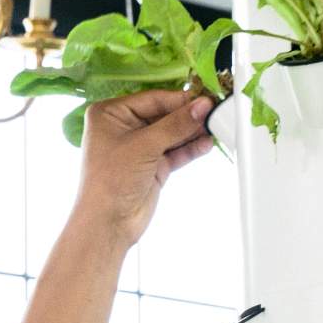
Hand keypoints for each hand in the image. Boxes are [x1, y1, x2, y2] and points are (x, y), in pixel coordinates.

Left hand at [73, 88, 215, 245]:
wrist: (108, 223)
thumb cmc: (109, 182)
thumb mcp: (144, 146)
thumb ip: (175, 125)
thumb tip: (200, 107)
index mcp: (111, 114)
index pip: (152, 99)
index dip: (179, 100)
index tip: (203, 100)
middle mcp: (124, 128)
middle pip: (164, 115)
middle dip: (188, 116)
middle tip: (212, 113)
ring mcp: (140, 148)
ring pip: (172, 134)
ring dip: (192, 132)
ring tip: (214, 127)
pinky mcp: (153, 165)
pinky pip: (176, 151)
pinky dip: (190, 148)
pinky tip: (205, 144)